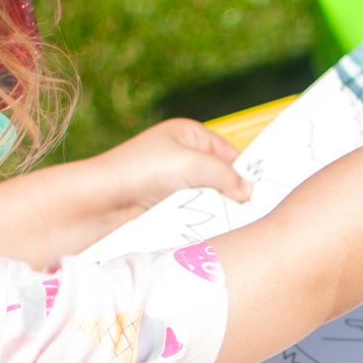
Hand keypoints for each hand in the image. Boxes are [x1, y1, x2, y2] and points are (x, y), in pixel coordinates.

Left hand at [84, 118, 252, 221]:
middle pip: (221, 177)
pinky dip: (200, 220)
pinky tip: (206, 229)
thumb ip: (226, 175)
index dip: (246, 172)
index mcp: (190, 134)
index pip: (230, 153)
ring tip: (228, 222)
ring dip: (215, 210)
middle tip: (249, 211)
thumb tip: (248, 191)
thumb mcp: (192, 164)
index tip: (263, 193)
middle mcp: (182, 155)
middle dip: (232, 193)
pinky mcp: (164, 205)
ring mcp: (173, 181)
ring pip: (208, 198)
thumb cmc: (139, 171)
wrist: (100, 201)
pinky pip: (193, 213)